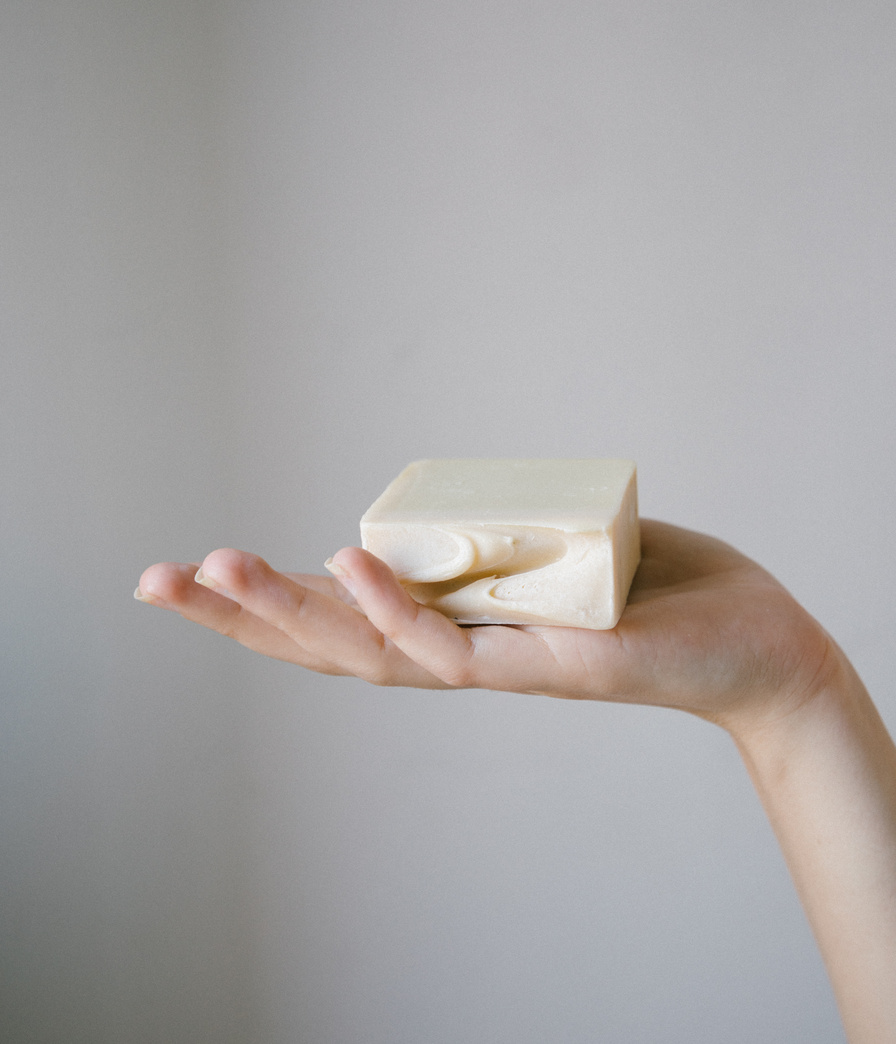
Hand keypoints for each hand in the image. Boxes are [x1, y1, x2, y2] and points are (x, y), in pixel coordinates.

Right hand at [136, 520, 836, 735]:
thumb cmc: (655, 588)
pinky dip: (396, 607)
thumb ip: (489, 534)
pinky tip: (344, 563)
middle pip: (328, 644)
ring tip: (215, 565)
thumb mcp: (548, 543)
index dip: (256, 603)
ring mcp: (497, 664)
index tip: (181, 573)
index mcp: (452, 621)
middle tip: (152, 580)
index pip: (337, 617)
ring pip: (372, 653)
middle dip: (235, 616)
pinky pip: (456, 646)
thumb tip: (443, 513)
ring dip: (289, 611)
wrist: (754, 642)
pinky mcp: (548, 664)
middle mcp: (459, 651)